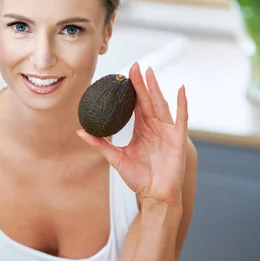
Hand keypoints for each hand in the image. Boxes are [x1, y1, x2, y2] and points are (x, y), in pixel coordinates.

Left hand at [77, 62, 188, 206]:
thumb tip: (79, 131)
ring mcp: (167, 131)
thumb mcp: (115, 157)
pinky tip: (181, 89)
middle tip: (134, 65)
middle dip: (141, 82)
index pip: (136, 104)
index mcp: (142, 129)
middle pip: (147, 99)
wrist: (154, 195)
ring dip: (156, 88)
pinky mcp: (178, 139)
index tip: (122, 74)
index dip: (130, 89)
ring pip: (161, 104)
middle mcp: (155, 127)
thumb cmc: (138, 178)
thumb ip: (99, 143)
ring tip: (149, 72)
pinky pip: (181, 118)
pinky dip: (182, 103)